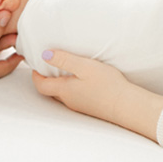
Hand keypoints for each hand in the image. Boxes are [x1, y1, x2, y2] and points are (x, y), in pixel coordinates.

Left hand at [32, 49, 162, 140]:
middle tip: (47, 64)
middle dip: (45, 78)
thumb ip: (64, 59)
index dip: (35, 75)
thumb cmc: (106, 84)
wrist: (127, 105)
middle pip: (50, 91)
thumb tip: (44, 55)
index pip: (41, 85)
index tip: (35, 63)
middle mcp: (69, 100)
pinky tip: (81, 79)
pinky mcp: (89, 107)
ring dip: (59, 82)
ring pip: (62, 94)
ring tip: (64, 68)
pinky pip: (74, 96)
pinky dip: (71, 87)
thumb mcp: (84, 66)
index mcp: (64, 90)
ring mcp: (79, 105)